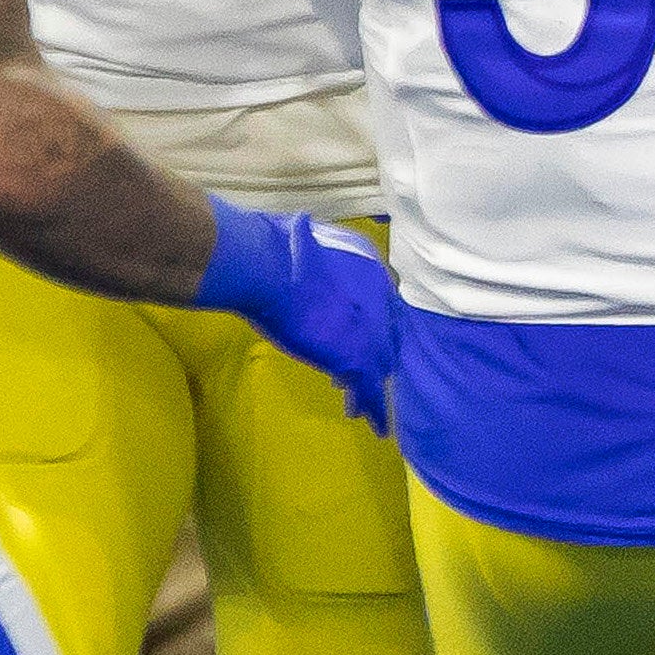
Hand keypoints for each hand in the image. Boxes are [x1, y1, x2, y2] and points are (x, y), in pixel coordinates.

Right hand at [195, 205, 398, 425]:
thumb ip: (311, 246)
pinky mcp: (356, 357)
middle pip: (385, 338)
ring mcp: (370, 329)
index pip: (382, 308)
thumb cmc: (274, 248)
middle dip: (373, 357)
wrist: (269, 266)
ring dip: (372, 386)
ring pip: (380, 367)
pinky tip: (374, 424)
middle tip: (360, 376)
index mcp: (370, 268)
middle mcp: (380, 299)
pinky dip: (374, 408)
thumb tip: (301, 230)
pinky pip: (371, 389)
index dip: (369, 327)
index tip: (359, 340)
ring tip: (363, 406)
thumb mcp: (303, 235)